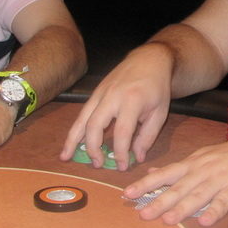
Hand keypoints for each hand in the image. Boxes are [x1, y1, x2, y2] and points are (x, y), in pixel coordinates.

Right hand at [59, 43, 172, 169]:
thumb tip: (136, 158)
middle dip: (94, 148)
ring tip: (66, 158)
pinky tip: (69, 143)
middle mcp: (112, 96)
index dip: (120, 152)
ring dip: (73, 140)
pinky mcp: (95, 93)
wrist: (149, 60)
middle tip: (98, 164)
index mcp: (133, 100)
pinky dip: (74, 129)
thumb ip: (148, 136)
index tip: (123, 166)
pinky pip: (82, 113)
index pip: (122, 132)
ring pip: (82, 119)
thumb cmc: (157, 87)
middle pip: (95, 125)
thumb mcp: (160, 112)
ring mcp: (101, 93)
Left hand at [122, 131, 227, 225]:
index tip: (128, 193)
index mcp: (192, 164)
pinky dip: (215, 211)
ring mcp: (220, 179)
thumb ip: (177, 168)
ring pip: (199, 195)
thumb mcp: (201, 156)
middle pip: (179, 187)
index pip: (165, 174)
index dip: (146, 184)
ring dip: (183, 208)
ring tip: (168, 221)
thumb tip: (152, 172)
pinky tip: (205, 221)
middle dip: (160, 201)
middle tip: (142, 214)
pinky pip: (224, 201)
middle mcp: (203, 171)